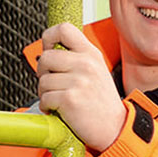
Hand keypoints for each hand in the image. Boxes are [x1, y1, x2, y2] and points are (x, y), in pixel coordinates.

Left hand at [37, 24, 127, 151]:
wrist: (115, 128)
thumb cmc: (102, 102)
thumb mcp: (96, 71)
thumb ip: (77, 57)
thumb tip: (49, 51)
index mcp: (91, 53)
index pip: (64, 28)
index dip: (48, 37)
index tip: (48, 50)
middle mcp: (86, 64)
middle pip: (45, 57)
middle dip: (43, 73)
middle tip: (52, 84)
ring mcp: (79, 81)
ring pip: (42, 81)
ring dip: (45, 93)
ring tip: (57, 100)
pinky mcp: (70, 99)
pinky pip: (44, 98)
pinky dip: (47, 107)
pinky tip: (58, 110)